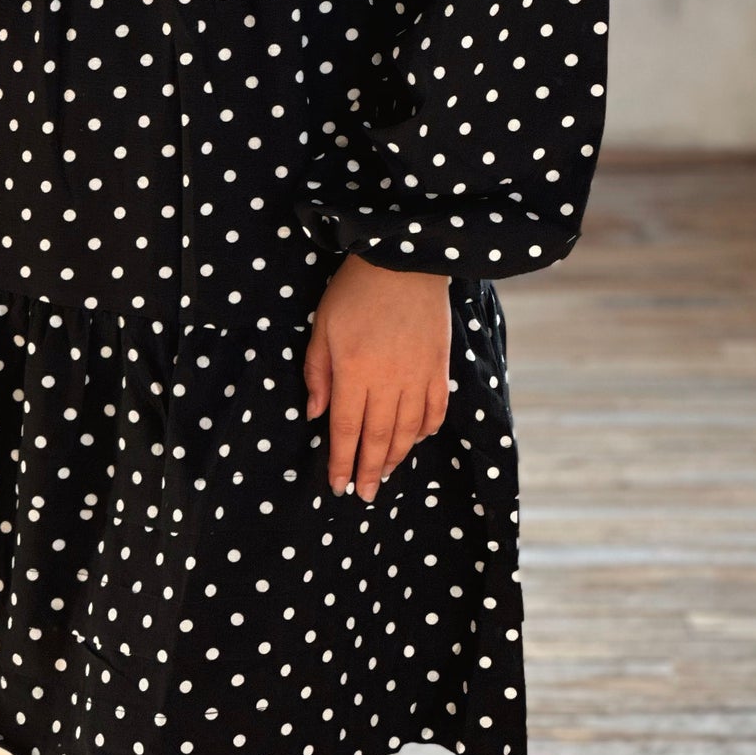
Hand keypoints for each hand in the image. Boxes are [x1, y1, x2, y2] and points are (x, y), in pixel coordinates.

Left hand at [303, 253, 452, 502]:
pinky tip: (417, 440)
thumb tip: (316, 415)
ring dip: (396, 457)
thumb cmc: (354, 291)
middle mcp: (388, 381)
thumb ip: (318, 372)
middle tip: (363, 494)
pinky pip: (435, 409)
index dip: (341, 461)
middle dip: (368, 470)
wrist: (404, 260)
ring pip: (407, 430)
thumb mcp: (322, 326)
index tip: (337, 485)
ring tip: (385, 475)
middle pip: (377, 437)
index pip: (346, 429)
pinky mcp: (440, 366)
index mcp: (354, 372)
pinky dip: (426, 430)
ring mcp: (418, 376)